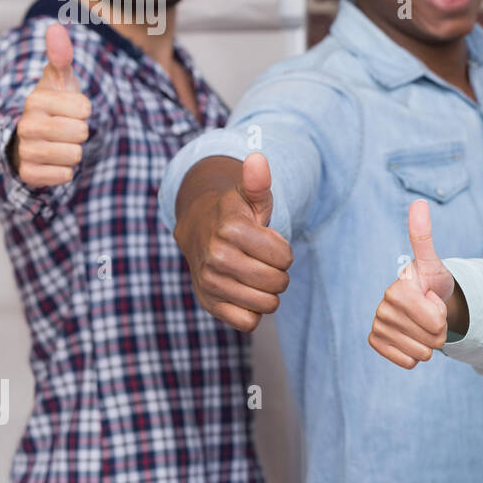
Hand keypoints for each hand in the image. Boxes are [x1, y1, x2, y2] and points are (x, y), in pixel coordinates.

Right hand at [11, 21, 91, 186]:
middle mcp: (26, 125)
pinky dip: (66, 171)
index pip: (84, 109)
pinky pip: (64, 176)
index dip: (84, 110)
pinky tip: (55, 162)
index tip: (71, 110)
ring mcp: (25, 150)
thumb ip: (61, 56)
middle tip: (68, 129)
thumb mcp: (61, 80)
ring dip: (75, 152)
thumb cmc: (55, 105)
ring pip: (74, 155)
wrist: (37, 139)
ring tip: (62, 144)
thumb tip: (55, 27)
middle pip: (80, 133)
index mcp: (36, 100)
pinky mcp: (28, 174)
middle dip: (81, 132)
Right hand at [175, 152, 292, 332]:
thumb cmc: (234, 214)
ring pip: (266, 305)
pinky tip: (244, 292)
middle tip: (262, 260)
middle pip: (277, 283)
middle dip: (278, 272)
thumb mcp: (249, 195)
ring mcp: (210, 283)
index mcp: (231, 229)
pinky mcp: (208, 304)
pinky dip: (253, 311)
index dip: (283, 251)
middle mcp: (216, 258)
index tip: (267, 241)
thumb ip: (258, 181)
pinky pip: (248, 323)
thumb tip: (258, 160)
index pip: (285, 258)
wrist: (198, 230)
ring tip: (253, 274)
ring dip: (268, 292)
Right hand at [368, 199, 457, 367]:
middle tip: (430, 313)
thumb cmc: (431, 281)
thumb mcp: (433, 262)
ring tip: (423, 324)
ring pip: (422, 354)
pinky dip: (416, 355)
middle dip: (438, 330)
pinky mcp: (376, 342)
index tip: (432, 298)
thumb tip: (419, 203)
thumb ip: (423, 236)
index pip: (435, 321)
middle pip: (431, 339)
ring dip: (429, 343)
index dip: (442, 313)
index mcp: (396, 290)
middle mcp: (382, 308)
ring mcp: (378, 326)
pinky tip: (412, 338)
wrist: (425, 301)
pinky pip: (408, 362)